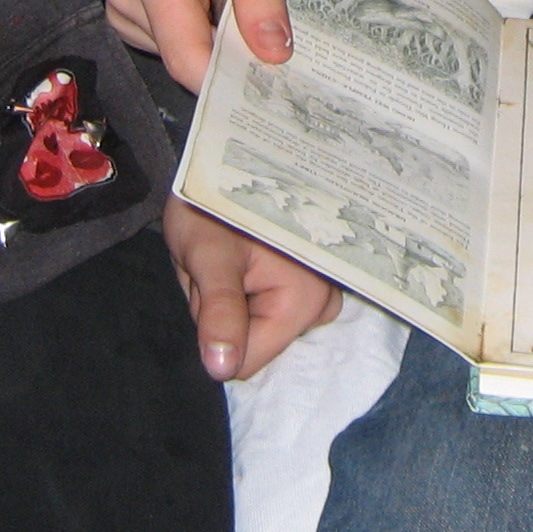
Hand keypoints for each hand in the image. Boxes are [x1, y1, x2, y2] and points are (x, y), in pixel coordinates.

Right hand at [108, 0, 292, 90]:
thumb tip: (274, 57)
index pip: (185, 57)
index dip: (229, 79)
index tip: (273, 84)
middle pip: (181, 57)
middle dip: (228, 55)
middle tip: (272, 38)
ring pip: (176, 51)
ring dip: (213, 36)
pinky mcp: (124, 4)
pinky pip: (168, 37)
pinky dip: (198, 26)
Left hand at [162, 195, 342, 379]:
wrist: (225, 161)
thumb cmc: (214, 202)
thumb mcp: (207, 255)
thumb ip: (219, 312)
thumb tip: (223, 370)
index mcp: (305, 299)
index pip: (246, 361)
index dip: (216, 329)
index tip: (214, 279)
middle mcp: (325, 300)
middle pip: (257, 344)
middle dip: (228, 313)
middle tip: (220, 265)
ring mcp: (324, 292)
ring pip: (260, 329)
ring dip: (237, 301)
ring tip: (231, 256)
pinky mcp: (316, 284)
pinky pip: (271, 310)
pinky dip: (251, 289)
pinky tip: (247, 256)